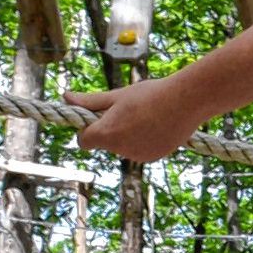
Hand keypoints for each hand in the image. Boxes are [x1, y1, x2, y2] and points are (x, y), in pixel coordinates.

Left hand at [68, 75, 202, 164]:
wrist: (186, 101)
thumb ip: (90, 101)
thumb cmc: (149, 94)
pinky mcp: (153, 158)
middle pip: (105, 142)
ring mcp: (137, 156)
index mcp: (107, 133)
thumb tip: (66, 97)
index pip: (84, 141)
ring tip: (146, 115)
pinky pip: (140, 150)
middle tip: (128, 109)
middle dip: (111, 129)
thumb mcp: (118, 95)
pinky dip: (144, 140)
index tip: (98, 117)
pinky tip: (157, 124)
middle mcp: (119, 149)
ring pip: (123, 146)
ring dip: (128, 134)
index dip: (87, 129)